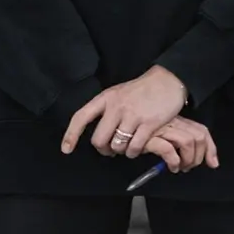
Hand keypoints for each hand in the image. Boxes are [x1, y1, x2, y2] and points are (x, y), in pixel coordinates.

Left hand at [62, 65, 186, 157]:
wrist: (167, 81)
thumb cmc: (142, 90)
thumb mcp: (119, 94)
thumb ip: (107, 110)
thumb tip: (99, 134)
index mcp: (106, 98)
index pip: (81, 117)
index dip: (71, 134)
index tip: (66, 149)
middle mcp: (116, 106)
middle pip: (99, 139)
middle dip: (104, 149)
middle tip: (111, 150)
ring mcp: (132, 115)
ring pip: (116, 146)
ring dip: (121, 151)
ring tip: (128, 145)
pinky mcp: (148, 124)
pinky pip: (134, 148)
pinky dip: (134, 152)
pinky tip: (138, 146)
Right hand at [145, 115, 219, 172]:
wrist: (114, 127)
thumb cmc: (139, 134)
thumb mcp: (162, 136)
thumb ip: (178, 144)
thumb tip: (204, 163)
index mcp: (176, 120)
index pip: (201, 130)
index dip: (210, 148)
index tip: (213, 163)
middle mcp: (171, 122)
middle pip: (198, 136)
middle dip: (199, 156)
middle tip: (189, 167)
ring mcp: (161, 128)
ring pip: (188, 141)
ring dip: (188, 159)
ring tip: (180, 168)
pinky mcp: (149, 137)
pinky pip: (169, 149)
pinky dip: (174, 161)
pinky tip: (170, 167)